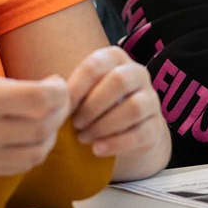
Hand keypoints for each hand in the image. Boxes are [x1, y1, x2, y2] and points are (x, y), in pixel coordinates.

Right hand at [0, 71, 68, 175]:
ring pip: (37, 153)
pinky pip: (20, 167)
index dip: (59, 92)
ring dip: (49, 136)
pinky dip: (32, 152)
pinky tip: (28, 137)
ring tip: (44, 120)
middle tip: (56, 100)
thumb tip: (48, 94)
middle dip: (59, 112)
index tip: (56, 83)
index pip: (41, 100)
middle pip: (43, 127)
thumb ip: (11, 89)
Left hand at [66, 46, 165, 160]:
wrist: (126, 129)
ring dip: (104, 125)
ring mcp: (151, 99)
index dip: (76, 87)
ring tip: (84, 137)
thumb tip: (51, 98)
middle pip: (119, 81)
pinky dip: (116, 143)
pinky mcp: (156, 127)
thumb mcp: (82, 92)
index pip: (96, 65)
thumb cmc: (95, 105)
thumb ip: (69, 91)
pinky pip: (141, 133)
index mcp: (115, 58)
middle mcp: (137, 73)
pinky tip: (97, 149)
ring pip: (134, 108)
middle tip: (75, 123)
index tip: (62, 107)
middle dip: (92, 105)